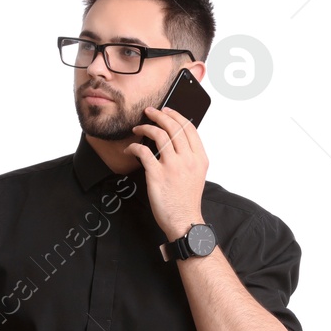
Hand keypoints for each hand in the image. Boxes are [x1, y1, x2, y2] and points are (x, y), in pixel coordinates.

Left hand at [124, 105, 207, 241]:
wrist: (184, 220)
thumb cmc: (187, 200)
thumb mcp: (197, 174)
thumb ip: (190, 157)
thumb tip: (175, 141)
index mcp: (200, 158)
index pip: (189, 128)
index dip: (176, 116)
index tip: (166, 110)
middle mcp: (188, 159)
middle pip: (173, 127)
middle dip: (159, 115)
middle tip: (149, 112)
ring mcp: (172, 166)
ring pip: (159, 135)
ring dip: (146, 127)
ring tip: (138, 128)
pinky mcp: (157, 175)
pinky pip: (143, 152)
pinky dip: (134, 147)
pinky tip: (130, 148)